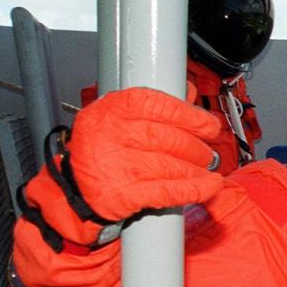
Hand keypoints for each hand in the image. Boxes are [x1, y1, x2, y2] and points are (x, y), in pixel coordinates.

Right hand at [22, 88, 224, 247]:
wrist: (76, 188)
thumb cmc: (102, 148)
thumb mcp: (118, 116)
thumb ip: (153, 104)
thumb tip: (187, 92)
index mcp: (111, 110)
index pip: (158, 105)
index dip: (189, 115)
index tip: (208, 124)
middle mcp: (114, 135)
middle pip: (170, 138)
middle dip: (196, 147)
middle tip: (206, 152)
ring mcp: (120, 165)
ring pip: (173, 165)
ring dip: (196, 168)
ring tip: (203, 168)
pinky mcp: (127, 194)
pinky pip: (171, 190)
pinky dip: (196, 188)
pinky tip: (210, 185)